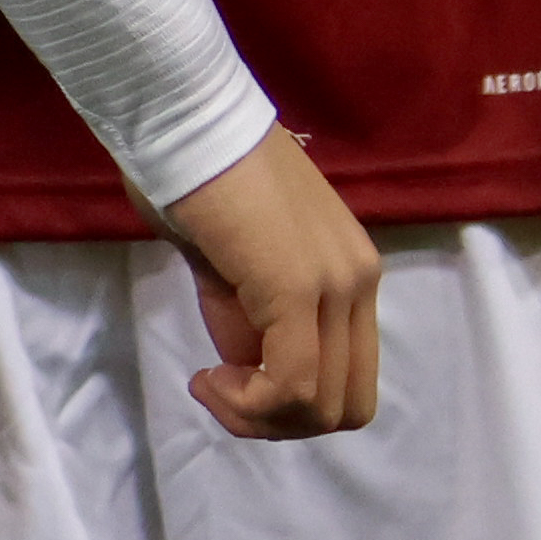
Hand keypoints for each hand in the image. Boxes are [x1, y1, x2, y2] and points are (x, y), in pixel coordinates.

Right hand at [157, 122, 380, 438]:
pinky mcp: (297, 287)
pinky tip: (207, 377)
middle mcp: (360, 283)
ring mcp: (336, 286)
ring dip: (258, 416)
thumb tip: (247, 364)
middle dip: (279, 423)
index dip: (289, 403)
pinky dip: (248, 402)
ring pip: (322, 404)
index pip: (349, 377)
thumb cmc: (191, 174)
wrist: (180, 116)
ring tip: (210, 384)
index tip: (226, 377)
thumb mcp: (228, 264)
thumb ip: (249, 314)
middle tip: (220, 394)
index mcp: (351, 275)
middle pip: (349, 406)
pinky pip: (291, 381)